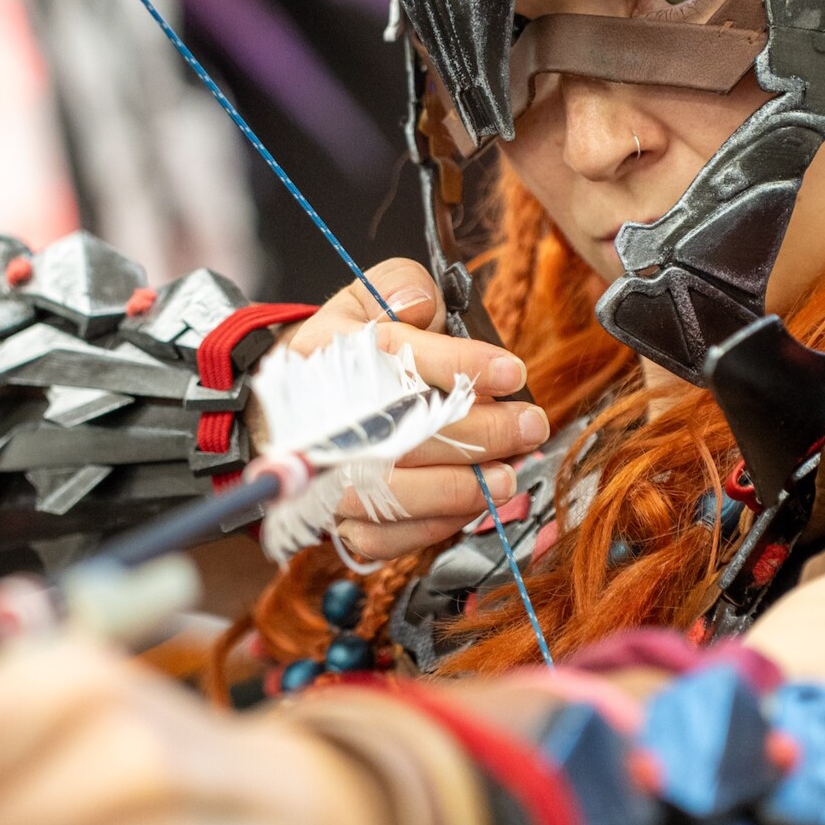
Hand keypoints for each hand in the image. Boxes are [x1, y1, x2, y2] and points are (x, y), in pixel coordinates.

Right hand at [279, 259, 548, 561]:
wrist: (294, 410)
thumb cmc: (348, 352)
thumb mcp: (367, 299)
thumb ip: (399, 287)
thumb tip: (420, 305)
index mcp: (324, 352)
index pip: (393, 355)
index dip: (459, 365)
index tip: (511, 372)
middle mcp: (316, 418)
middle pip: (400, 431)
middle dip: (478, 431)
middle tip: (529, 425)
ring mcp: (322, 476)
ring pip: (391, 494)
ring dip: (460, 488)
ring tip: (510, 475)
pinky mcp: (334, 520)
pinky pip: (385, 537)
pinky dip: (434, 525)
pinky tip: (474, 504)